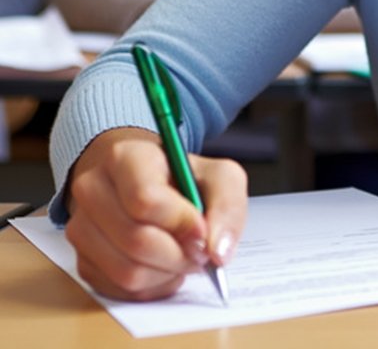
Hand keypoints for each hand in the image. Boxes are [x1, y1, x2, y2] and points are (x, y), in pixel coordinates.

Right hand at [64, 127, 247, 300]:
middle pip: (136, 240)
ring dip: (166, 273)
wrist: (148, 184)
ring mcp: (81, 227)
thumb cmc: (184, 179)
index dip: (181, 224)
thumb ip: (227, 206)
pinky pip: (119, 289)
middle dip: (179, 254)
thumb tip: (217, 251)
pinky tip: (164, 266)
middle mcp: (93, 189)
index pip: (145, 200)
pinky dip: (152, 286)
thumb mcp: (219, 176)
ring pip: (126, 271)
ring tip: (182, 256)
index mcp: (126, 157)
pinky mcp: (82, 260)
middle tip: (199, 251)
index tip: (203, 231)